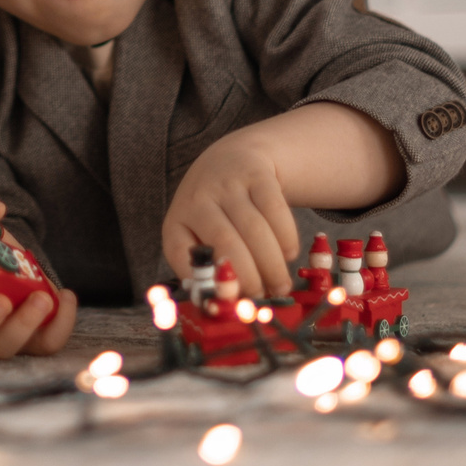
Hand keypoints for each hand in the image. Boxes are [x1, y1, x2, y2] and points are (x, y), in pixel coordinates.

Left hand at [162, 124, 298, 298]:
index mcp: (176, 222)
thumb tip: (224, 308)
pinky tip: (288, 255)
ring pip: (254, 229)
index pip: (179, 252)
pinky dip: (286, 238)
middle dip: (248, 278)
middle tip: (263, 299)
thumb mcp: (199, 234)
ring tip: (281, 286)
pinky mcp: (257, 174)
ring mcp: (228, 183)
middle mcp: (198, 199)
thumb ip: (207, 267)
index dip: (201, 279)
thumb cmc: (214, 213)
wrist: (232, 158)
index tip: (224, 303)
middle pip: (225, 242)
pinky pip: (276, 210)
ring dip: (272, 264)